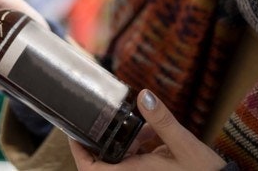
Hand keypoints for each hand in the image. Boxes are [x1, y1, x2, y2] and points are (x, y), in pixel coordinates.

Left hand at [68, 90, 227, 169]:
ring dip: (126, 140)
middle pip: (104, 161)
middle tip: (104, 116)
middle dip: (104, 139)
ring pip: (122, 158)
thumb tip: (144, 95)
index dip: (78, 152)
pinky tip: (153, 132)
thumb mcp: (184, 144)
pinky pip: (137, 160)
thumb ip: (163, 120)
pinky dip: (141, 145)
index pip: (91, 170)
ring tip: (137, 122)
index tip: (73, 132)